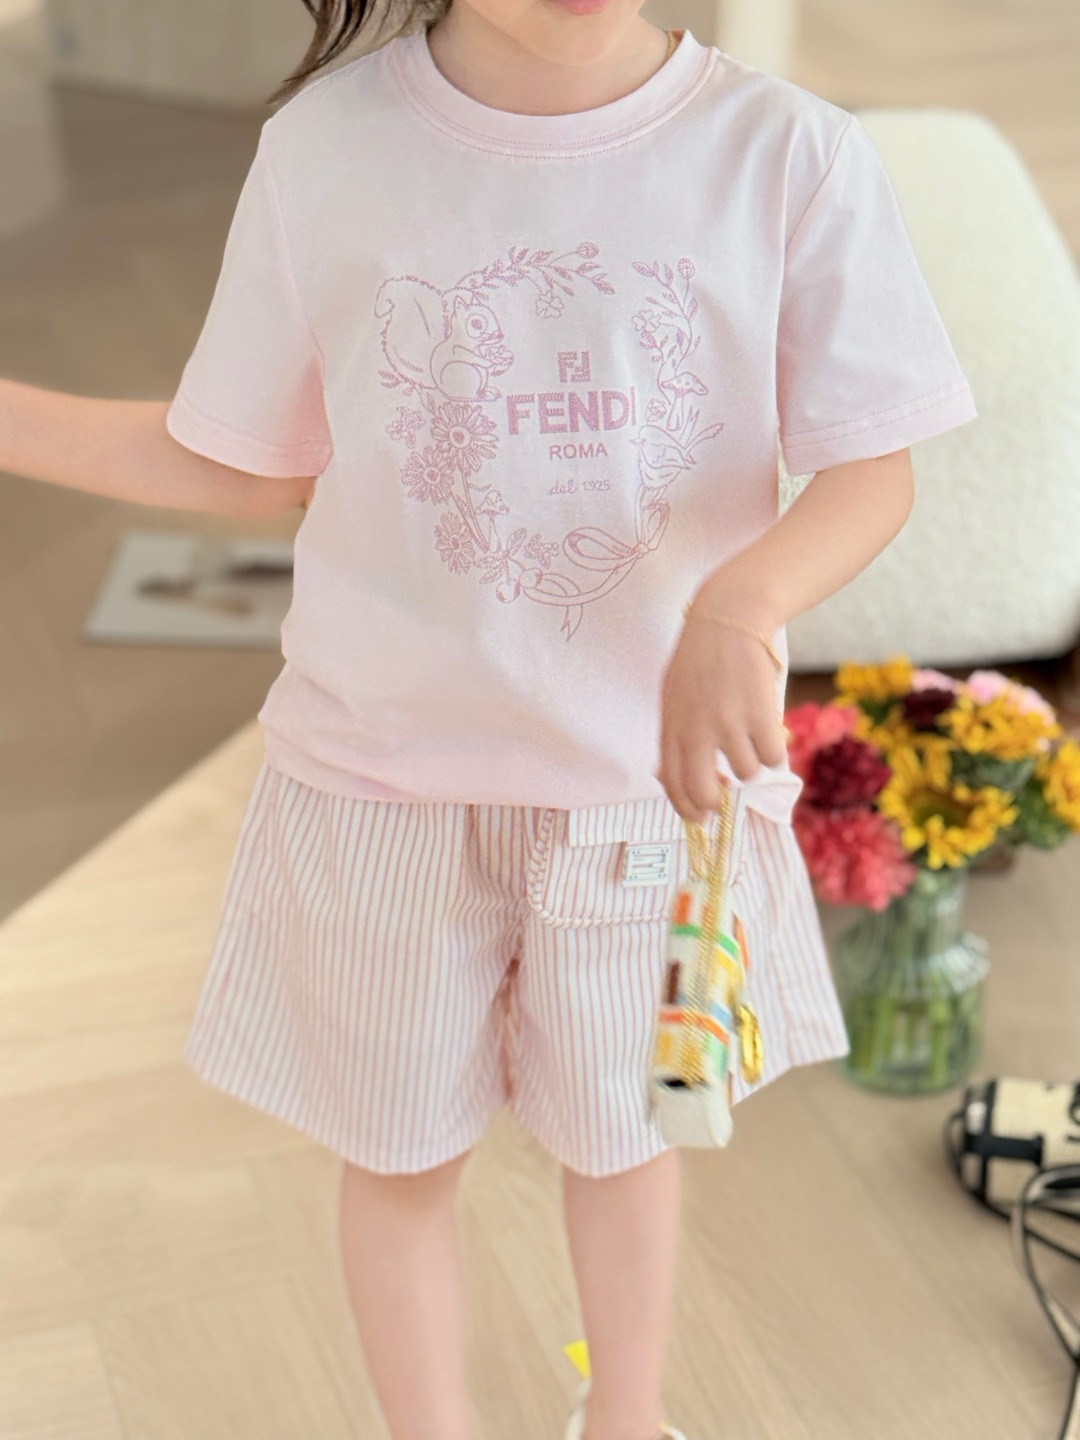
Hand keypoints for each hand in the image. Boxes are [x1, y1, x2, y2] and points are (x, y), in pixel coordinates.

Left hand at [655, 614, 787, 824]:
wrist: (729, 618)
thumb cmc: (700, 658)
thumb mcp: (674, 695)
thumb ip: (677, 734)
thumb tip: (680, 777)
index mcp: (671, 725)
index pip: (672, 783)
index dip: (686, 808)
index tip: (699, 817)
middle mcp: (696, 730)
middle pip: (704, 793)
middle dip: (715, 804)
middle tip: (726, 796)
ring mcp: (728, 724)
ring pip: (746, 772)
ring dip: (752, 761)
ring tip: (749, 735)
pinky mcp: (759, 715)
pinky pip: (772, 756)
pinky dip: (774, 748)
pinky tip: (767, 726)